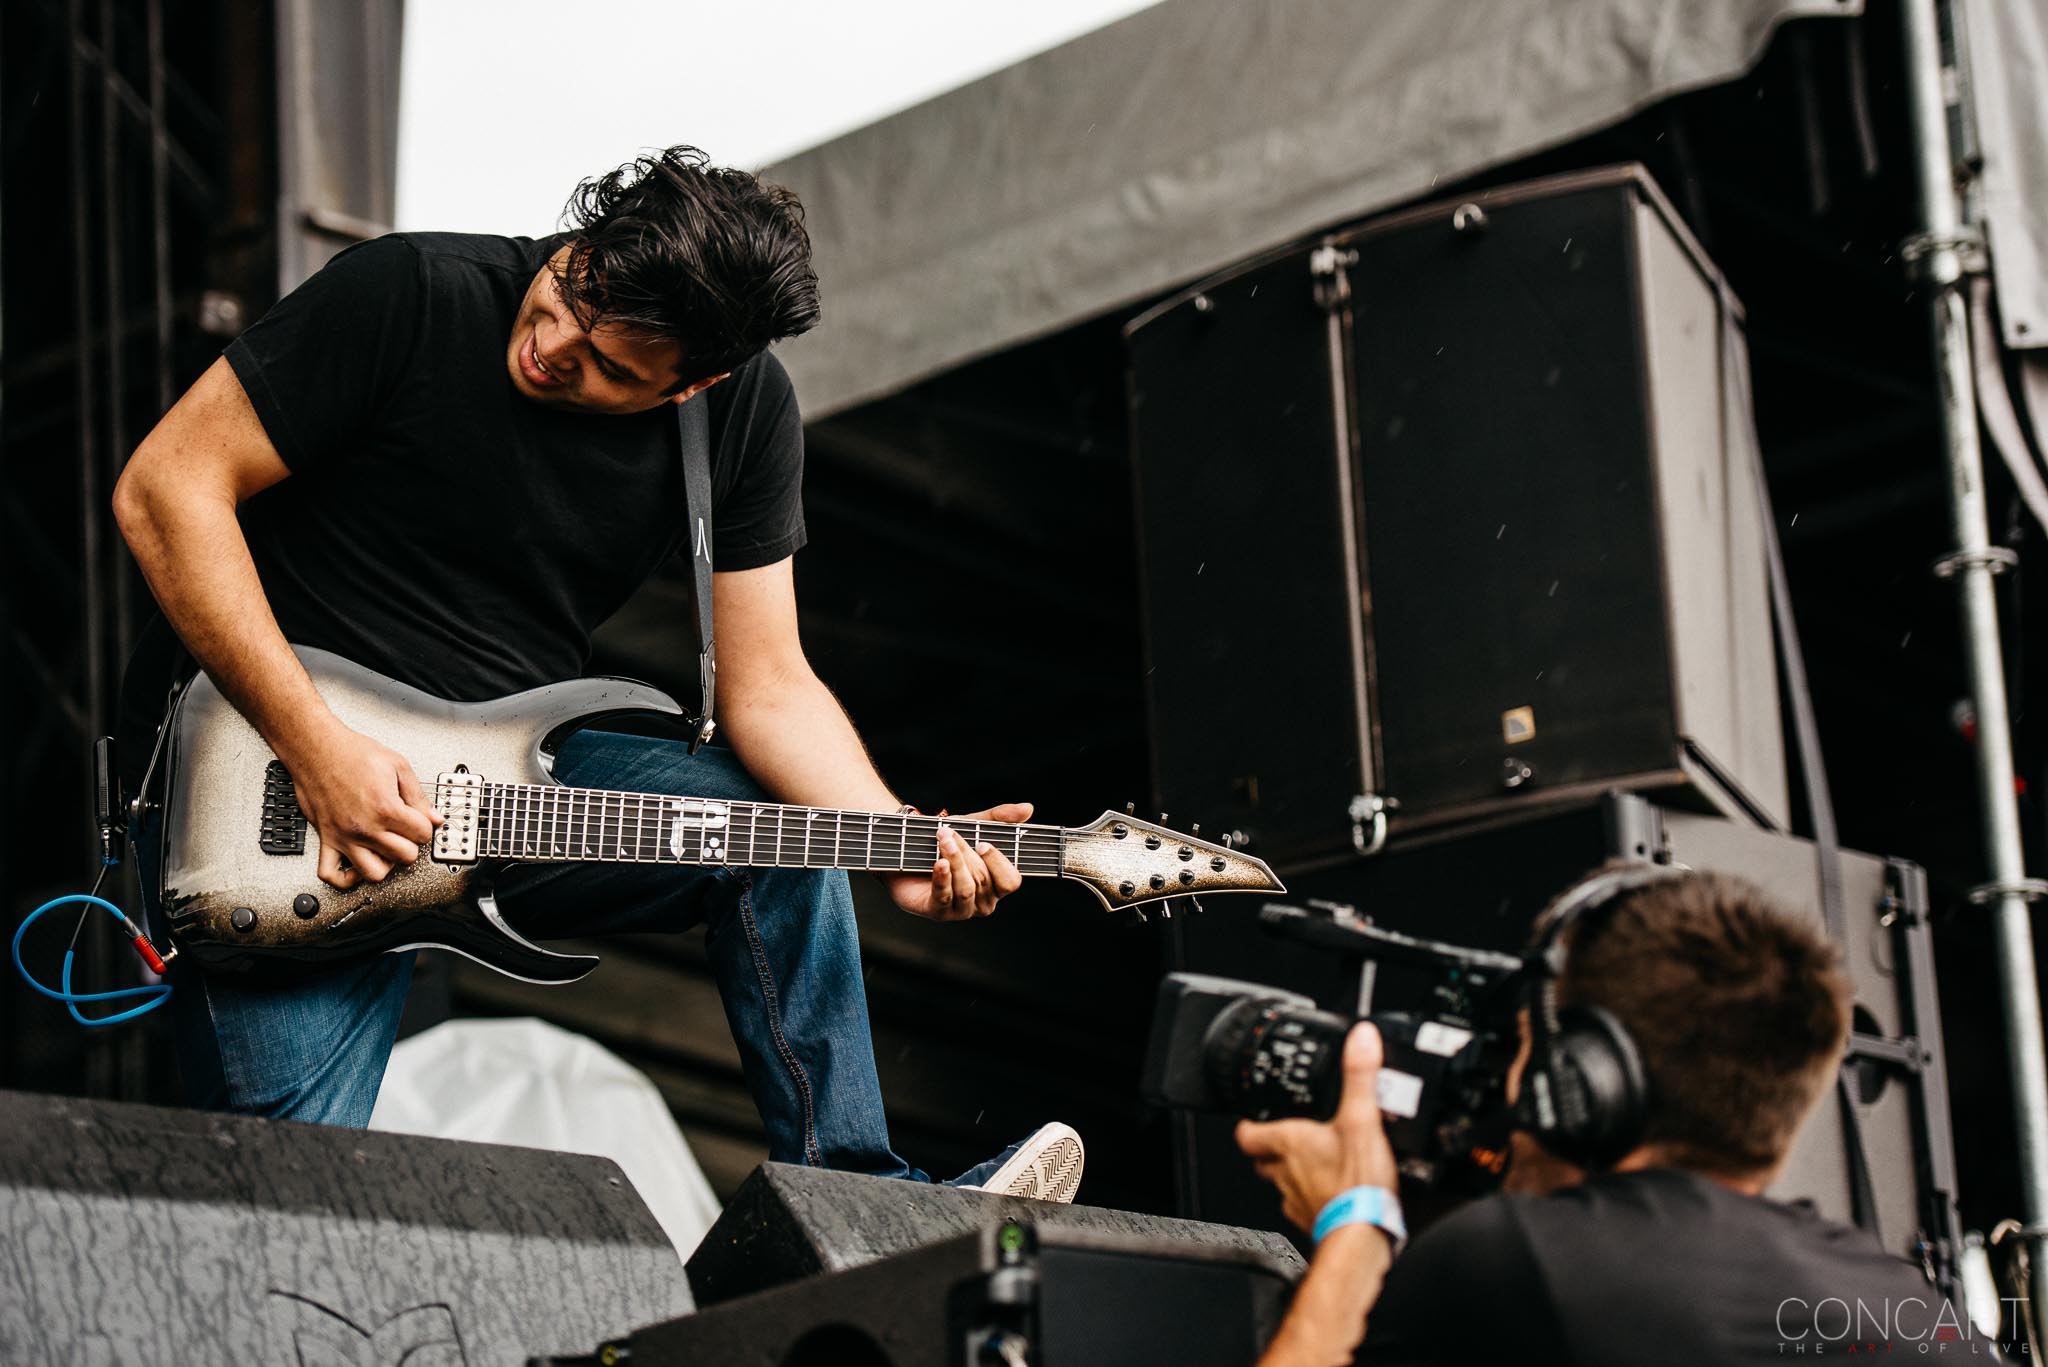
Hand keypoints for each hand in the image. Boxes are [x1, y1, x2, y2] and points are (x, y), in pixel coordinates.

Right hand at [279, 719, 441, 888]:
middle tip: (405, 830)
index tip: (419, 819)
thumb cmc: (352, 753)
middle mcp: (365, 828)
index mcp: (385, 808)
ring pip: (374, 874)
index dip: (425, 826)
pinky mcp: (326, 839)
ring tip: (385, 847)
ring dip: (385, 863)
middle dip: (410, 843)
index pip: (422, 835)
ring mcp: (344, 837)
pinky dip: (344, 878)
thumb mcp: (398, 766)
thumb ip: (418, 796)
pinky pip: (330, 874)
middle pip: (405, 857)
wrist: (317, 748)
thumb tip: (435, 818)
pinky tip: (356, 865)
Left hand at [883, 802, 1032, 920]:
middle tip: (948, 832)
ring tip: (942, 840)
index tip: (983, 843)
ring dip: (954, 861)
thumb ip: (1000, 818)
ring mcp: (961, 911)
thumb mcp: (974, 826)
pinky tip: (938, 863)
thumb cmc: (946, 843)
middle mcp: (983, 902)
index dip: (999, 863)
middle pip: (983, 879)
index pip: (1011, 881)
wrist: (908, 850)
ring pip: (966, 888)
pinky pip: (944, 897)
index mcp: (997, 885)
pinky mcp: (938, 913)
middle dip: (965, 852)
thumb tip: (1028, 808)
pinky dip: (942, 878)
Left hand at [1236, 1023, 1399, 1235]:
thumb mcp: (1362, 1117)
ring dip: (1291, 1174)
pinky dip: (1313, 1199)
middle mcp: (1286, 1172)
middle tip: (1285, 1139)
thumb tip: (1361, 1038)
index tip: (1252, 1120)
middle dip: (1270, 1149)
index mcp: (1290, 1143)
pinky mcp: (1313, 1222)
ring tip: (1312, 1164)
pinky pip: (1304, 1208)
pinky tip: (1332, 1195)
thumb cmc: (1357, 1183)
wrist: (1365, 1235)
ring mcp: (1297, 1200)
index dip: (1248, 1126)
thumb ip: (1359, 1076)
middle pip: (1262, 1160)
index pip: (1248, 1134)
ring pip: (1281, 1185)